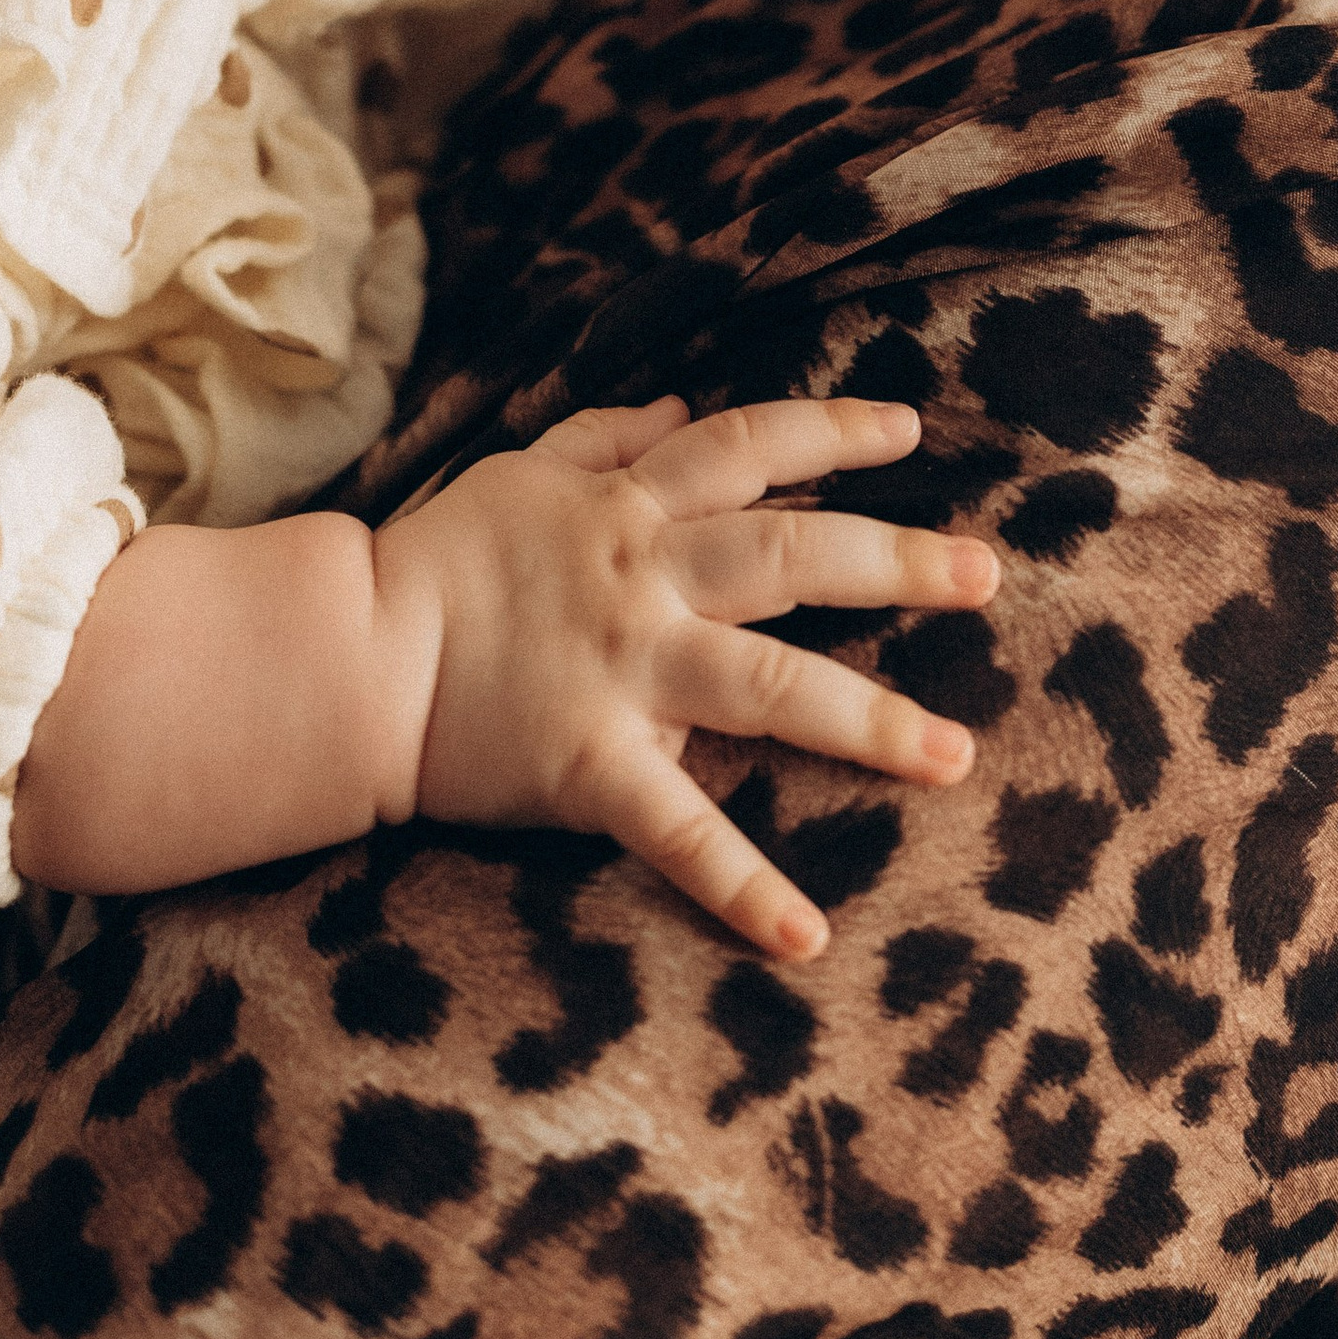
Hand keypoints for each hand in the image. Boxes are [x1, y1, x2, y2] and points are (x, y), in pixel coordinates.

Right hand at [372, 395, 994, 960]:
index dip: (827, 431)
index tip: (907, 431)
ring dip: (867, 720)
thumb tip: (681, 404)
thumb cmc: (432, 561)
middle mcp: (641, 578)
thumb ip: (605, 437)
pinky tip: (805, 934)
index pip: (745, 447)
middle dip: (897, 562)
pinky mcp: (592, 764)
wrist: (349, 654)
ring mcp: (624, 670)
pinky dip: (741, 883)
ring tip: (952, 755)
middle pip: (789, 554)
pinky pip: (678, 828)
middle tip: (988, 574)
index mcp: (626, 508)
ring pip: (768, 684)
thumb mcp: (519, 471)